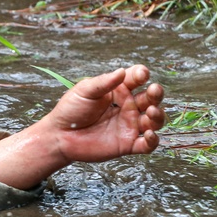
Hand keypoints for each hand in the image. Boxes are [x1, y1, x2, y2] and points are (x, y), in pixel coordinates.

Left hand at [43, 64, 165, 162]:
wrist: (59, 136)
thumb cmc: (70, 110)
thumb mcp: (85, 91)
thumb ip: (104, 82)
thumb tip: (122, 71)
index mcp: (118, 91)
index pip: (136, 79)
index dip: (142, 75)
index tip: (142, 74)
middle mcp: (127, 107)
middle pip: (150, 99)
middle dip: (156, 94)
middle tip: (154, 90)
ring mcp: (129, 126)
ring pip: (153, 121)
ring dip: (158, 115)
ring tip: (151, 111)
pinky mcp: (127, 144)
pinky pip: (146, 145)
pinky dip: (153, 140)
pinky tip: (149, 134)